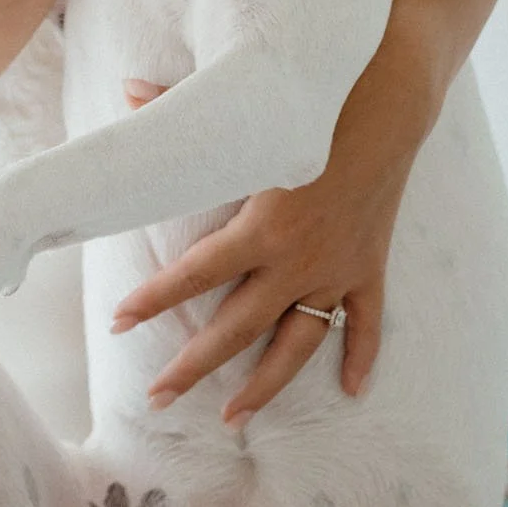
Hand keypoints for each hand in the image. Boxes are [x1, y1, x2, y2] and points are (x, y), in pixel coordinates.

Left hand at [109, 77, 414, 420]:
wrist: (389, 100)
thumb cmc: (309, 103)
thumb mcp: (244, 110)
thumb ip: (180, 108)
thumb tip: (126, 89)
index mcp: (260, 226)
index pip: (193, 274)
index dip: (152, 300)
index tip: (118, 322)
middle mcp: (297, 260)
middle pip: (236, 329)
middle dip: (194, 366)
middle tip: (156, 398)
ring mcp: (337, 270)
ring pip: (297, 345)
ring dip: (264, 385)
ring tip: (232, 417)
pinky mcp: (370, 267)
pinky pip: (366, 324)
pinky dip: (360, 357)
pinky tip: (350, 391)